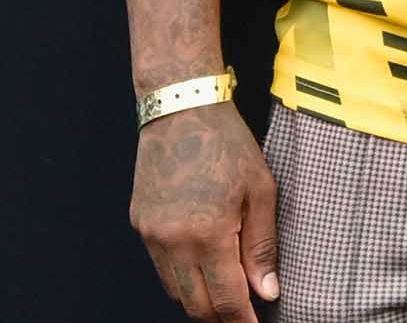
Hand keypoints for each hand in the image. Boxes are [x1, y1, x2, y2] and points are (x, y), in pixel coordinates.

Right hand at [130, 99, 279, 319]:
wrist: (180, 106)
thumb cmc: (226, 142)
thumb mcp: (259, 189)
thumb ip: (261, 246)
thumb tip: (267, 292)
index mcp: (208, 233)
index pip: (226, 300)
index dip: (242, 321)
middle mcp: (173, 241)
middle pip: (196, 305)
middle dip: (221, 317)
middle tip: (242, 313)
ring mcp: (152, 234)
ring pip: (175, 291)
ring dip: (199, 299)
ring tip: (224, 290)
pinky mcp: (139, 224)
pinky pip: (160, 266)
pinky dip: (181, 275)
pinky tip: (201, 262)